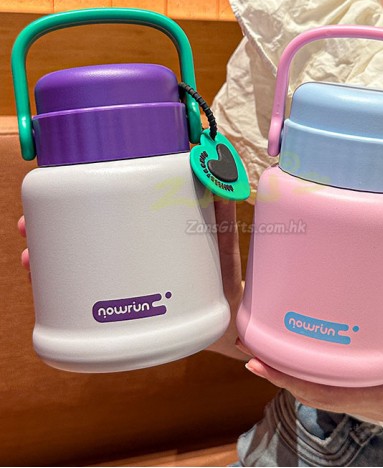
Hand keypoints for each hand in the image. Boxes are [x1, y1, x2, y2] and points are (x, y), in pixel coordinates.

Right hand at [18, 204, 245, 359]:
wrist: (225, 327)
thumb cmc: (224, 282)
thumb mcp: (223, 248)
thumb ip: (223, 219)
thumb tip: (223, 180)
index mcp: (153, 234)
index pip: (114, 206)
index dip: (83, 194)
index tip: (61, 187)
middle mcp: (135, 252)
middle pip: (86, 233)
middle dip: (54, 229)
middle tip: (31, 229)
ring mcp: (128, 278)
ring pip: (80, 263)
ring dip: (51, 259)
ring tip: (32, 259)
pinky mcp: (125, 304)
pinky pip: (89, 294)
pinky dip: (64, 292)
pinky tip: (49, 292)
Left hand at [242, 247, 382, 450]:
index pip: (327, 394)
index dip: (289, 380)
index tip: (258, 362)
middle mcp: (374, 401)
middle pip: (314, 391)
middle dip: (281, 370)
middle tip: (251, 342)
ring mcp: (376, 396)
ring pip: (324, 388)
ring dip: (295, 369)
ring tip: (268, 342)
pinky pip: (341, 381)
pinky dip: (318, 368)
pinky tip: (309, 348)